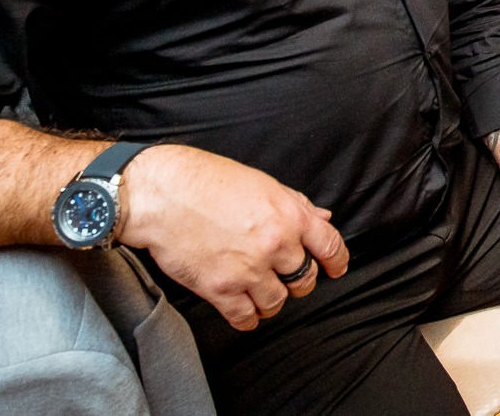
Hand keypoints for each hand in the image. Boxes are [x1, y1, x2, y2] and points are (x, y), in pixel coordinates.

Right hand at [118, 144, 347, 331]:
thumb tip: (323, 219)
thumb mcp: (263, 185)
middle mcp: (275, 244)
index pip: (330, 246)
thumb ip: (296, 205)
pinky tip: (244, 310)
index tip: (336, 269)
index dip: (337, 261)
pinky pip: (246, 317)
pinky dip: (249, 318)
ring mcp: (248, 269)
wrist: (162, 195)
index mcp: (290, 215)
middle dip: (298, 281)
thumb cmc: (209, 182)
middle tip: (286, 276)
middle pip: (304, 279)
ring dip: (272, 299)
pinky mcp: (219, 289)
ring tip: (261, 291)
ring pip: (277, 302)